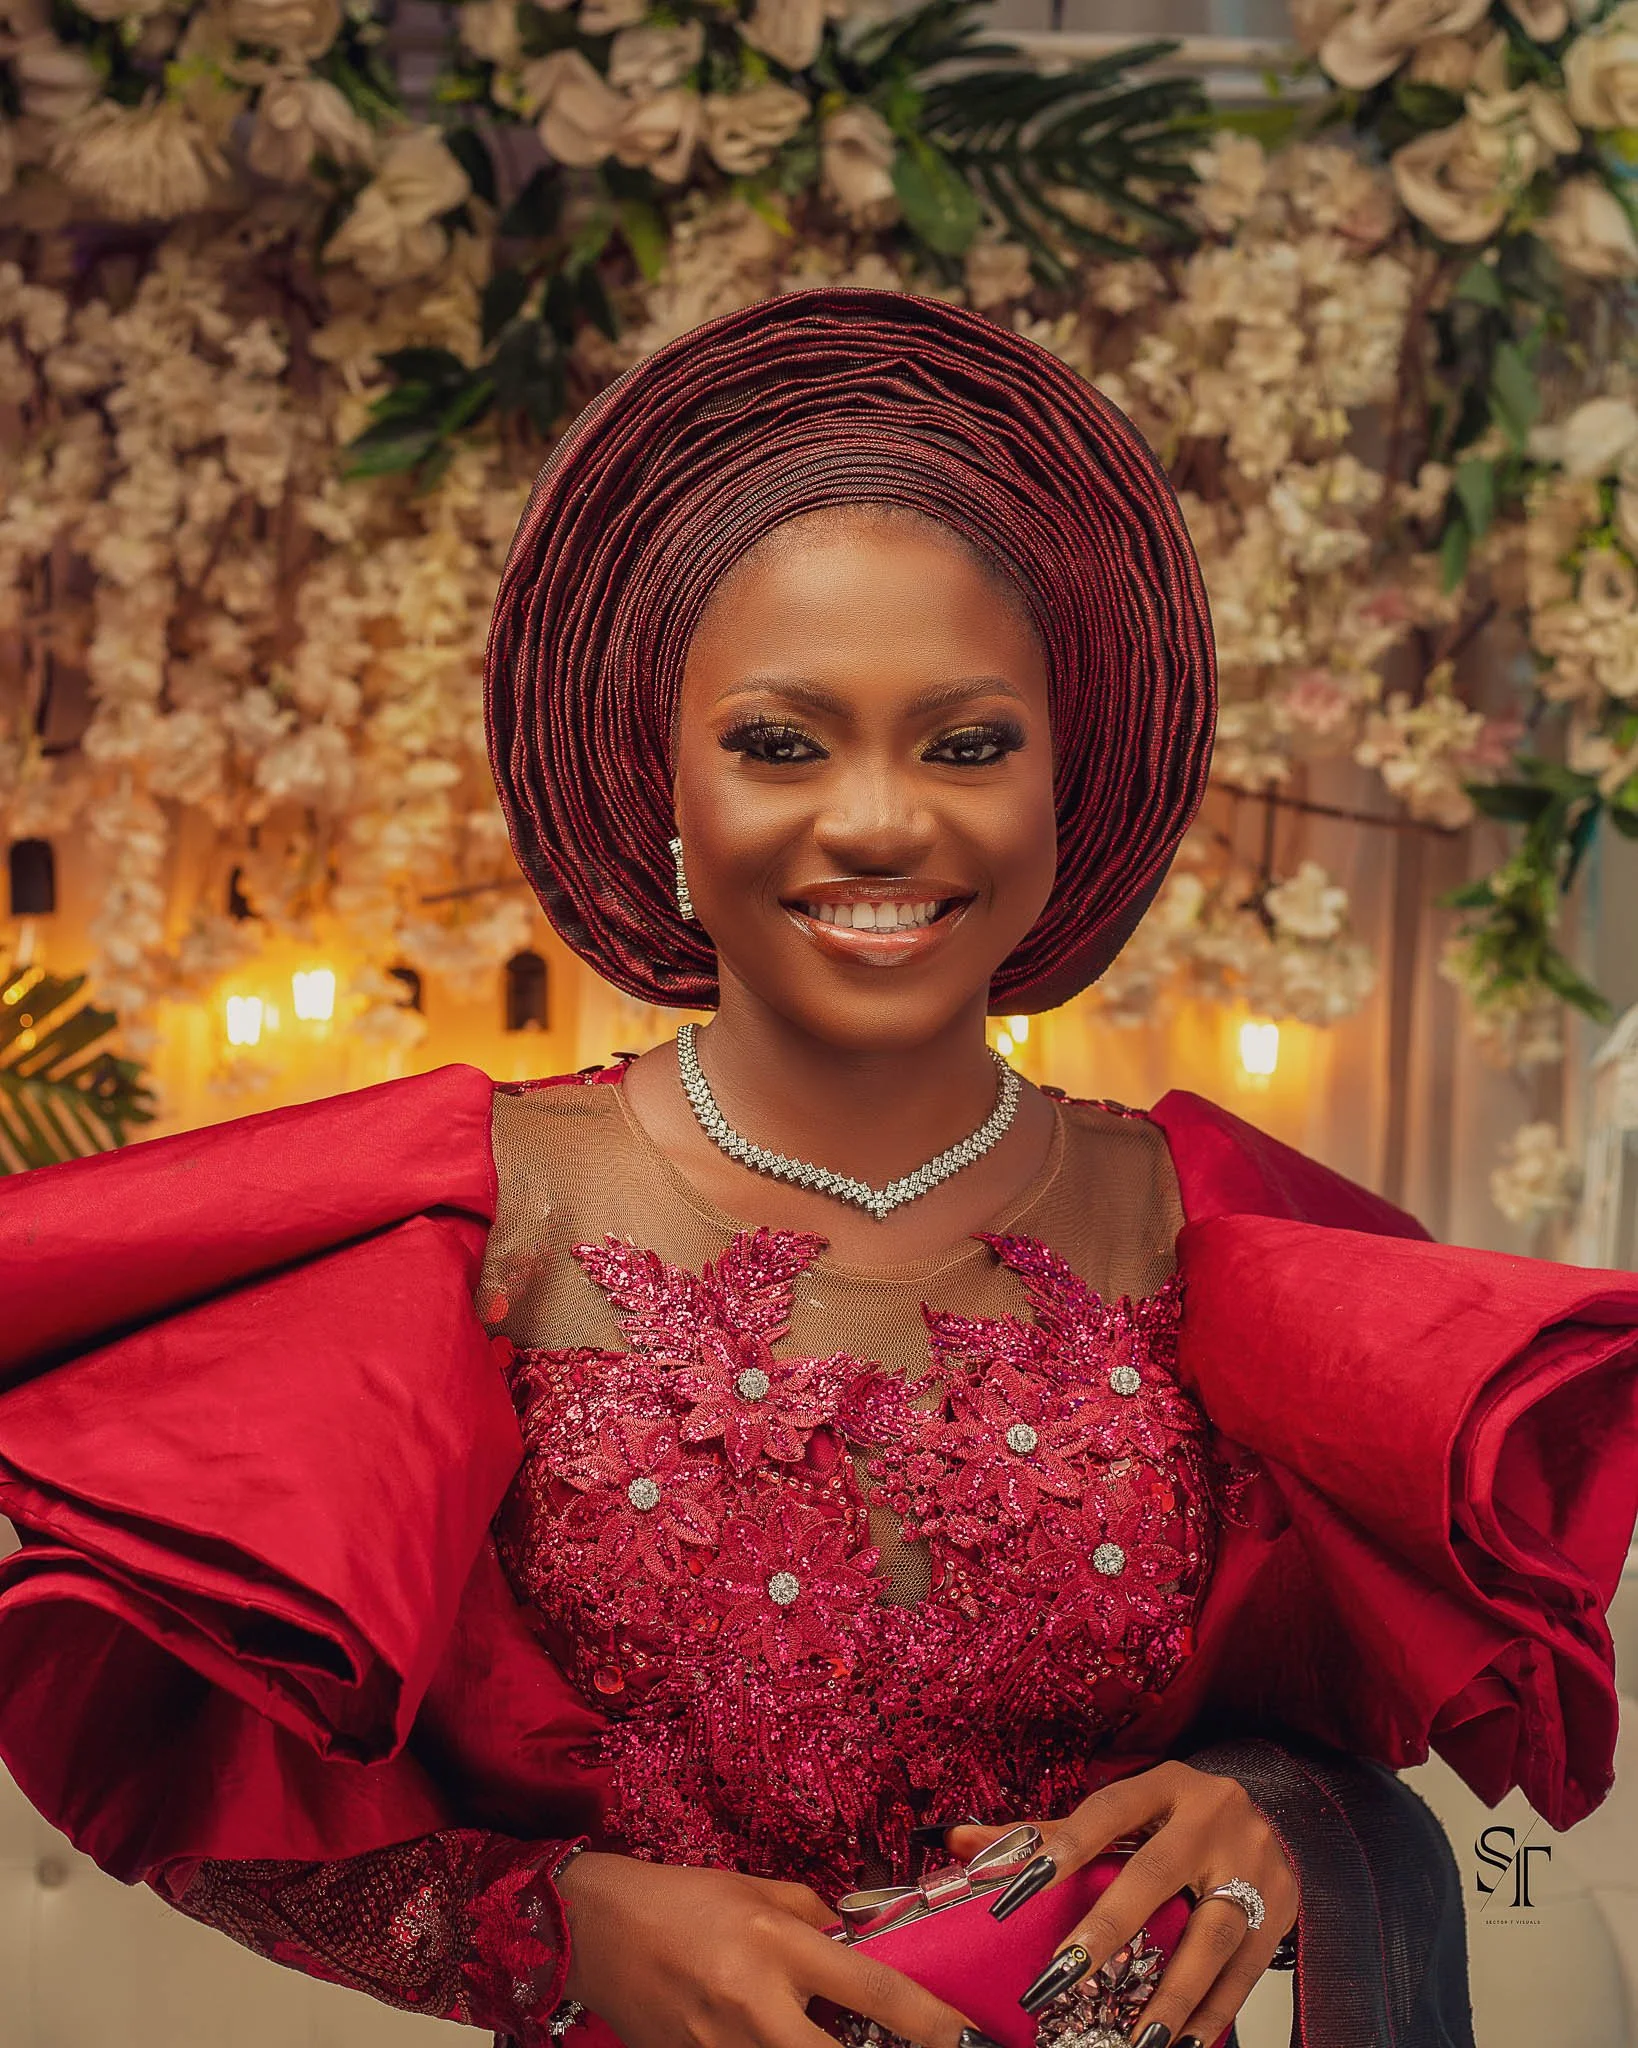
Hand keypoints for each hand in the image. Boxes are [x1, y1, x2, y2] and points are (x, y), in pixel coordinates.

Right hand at [557, 1850, 1000, 2047]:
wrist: (593, 1926)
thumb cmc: (680, 1899)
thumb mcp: (755, 1889)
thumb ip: (814, 1918)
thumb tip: (859, 1942)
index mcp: (778, 1945)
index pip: (873, 1990)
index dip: (931, 2024)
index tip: (968, 2040)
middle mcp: (756, 2004)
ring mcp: (722, 2047)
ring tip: (833, 2037)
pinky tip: (790, 2039)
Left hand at [942, 1761, 1297, 2047]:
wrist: (1276, 1818)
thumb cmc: (1179, 1818)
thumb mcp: (1126, 1813)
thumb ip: (1047, 1832)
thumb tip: (960, 1841)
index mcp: (1167, 1784)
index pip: (1110, 1809)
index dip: (1065, 1844)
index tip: (1019, 1889)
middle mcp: (1212, 1816)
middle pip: (1156, 1873)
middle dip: (1107, 1930)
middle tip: (1059, 1977)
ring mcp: (1254, 1863)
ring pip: (1212, 1931)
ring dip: (1172, 1991)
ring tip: (1135, 2037)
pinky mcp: (1281, 1909)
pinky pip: (1246, 1970)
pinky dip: (1213, 2012)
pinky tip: (1181, 2043)